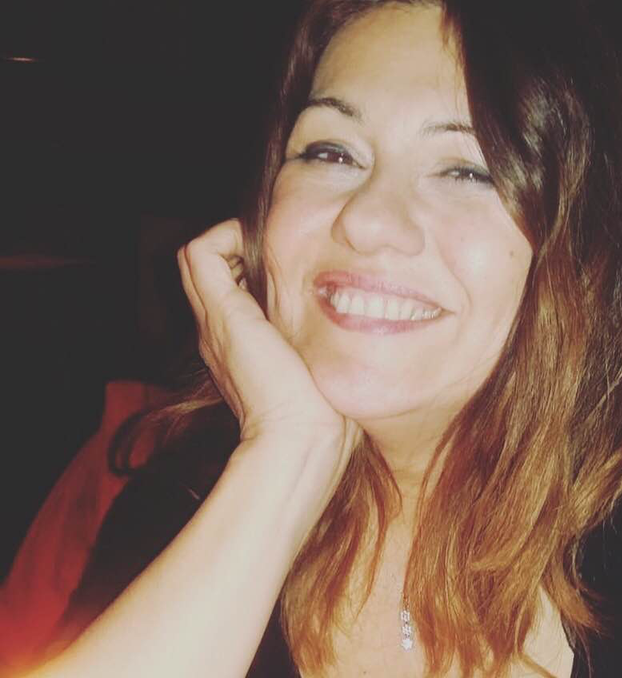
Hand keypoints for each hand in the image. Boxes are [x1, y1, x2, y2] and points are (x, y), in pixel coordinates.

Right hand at [178, 221, 359, 476]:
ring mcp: (216, 323)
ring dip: (231, 239)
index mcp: (241, 350)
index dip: (250, 271)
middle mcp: (220, 334)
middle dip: (240, 249)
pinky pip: (201, 254)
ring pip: (199, 259)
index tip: (288, 264)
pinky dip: (224, 236)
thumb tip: (366, 336)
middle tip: (279, 246)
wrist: (298, 440)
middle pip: (210, 273)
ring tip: (270, 240)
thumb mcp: (321, 376)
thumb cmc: (320, 420)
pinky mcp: (221, 314)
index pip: (231, 295)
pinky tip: (260, 240)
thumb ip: (326, 354)